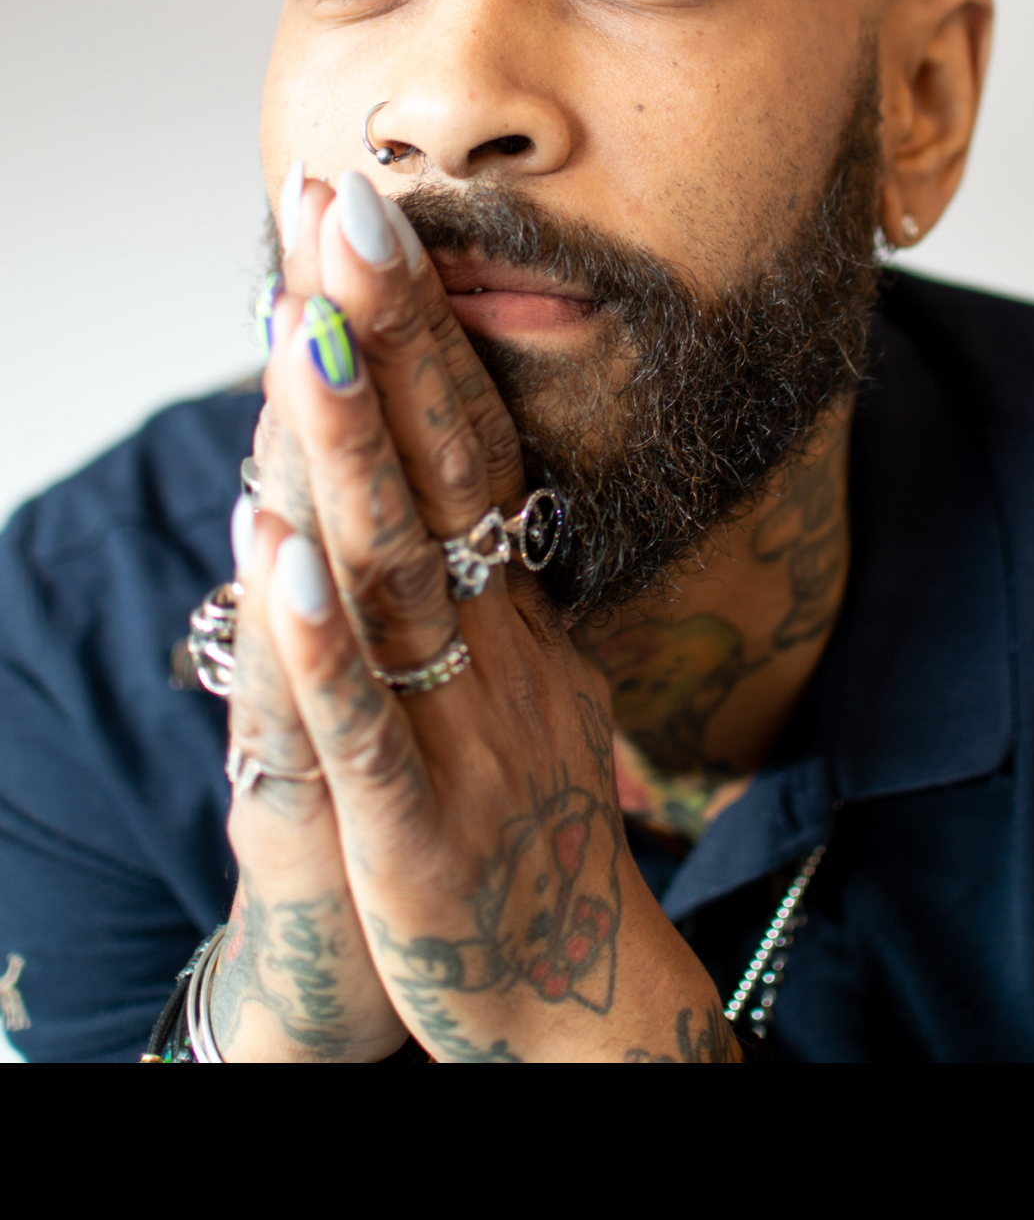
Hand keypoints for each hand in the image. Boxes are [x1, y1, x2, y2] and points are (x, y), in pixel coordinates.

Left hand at [234, 173, 737, 1061]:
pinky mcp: (410, 829)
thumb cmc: (536, 838)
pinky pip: (361, 722)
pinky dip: (316, 635)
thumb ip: (502, 589)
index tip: (373, 214)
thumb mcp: (535, 689)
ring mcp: (458, 734)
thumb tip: (489, 486)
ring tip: (296, 325)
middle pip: (440, 468)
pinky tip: (270, 547)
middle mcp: (494, 650)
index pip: (469, 437)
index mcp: (511, 615)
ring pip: (397, 571)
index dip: (420, 325)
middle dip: (387, 331)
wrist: (578, 1014)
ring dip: (343, 445)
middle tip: (345, 204)